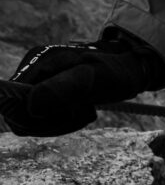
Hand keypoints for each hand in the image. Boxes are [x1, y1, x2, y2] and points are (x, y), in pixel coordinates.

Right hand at [0, 34, 162, 136]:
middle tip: (80, 113)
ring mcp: (40, 79)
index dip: (34, 119)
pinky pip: (42, 115)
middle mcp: (34, 68)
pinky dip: (60, 120)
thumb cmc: (117, 69)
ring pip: (31, 117)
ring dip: (56, 122)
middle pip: (19, 113)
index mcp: (40, 62)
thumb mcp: (97, 78)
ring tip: (83, 110)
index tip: (67, 115)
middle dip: (48, 122)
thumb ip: (65, 88)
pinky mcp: (47, 89)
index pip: (13, 103)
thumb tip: (31, 105)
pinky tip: (81, 110)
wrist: (132, 64)